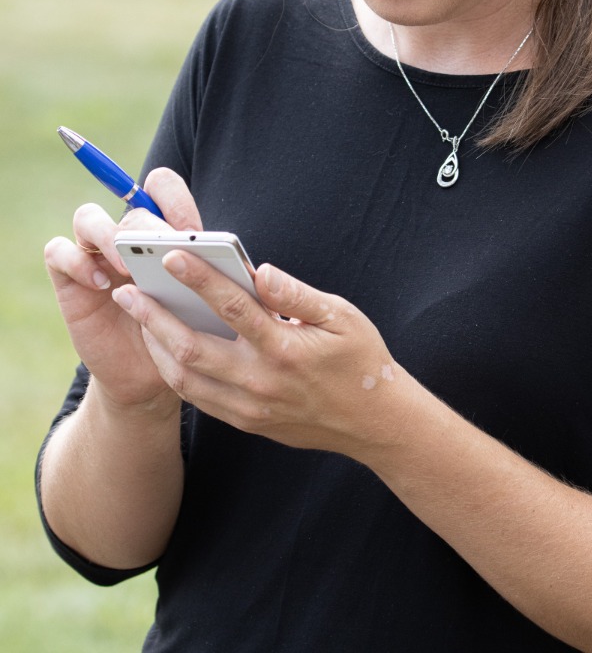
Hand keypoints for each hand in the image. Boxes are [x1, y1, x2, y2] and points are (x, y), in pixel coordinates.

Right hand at [44, 167, 202, 411]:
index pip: (160, 186)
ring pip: (87, 217)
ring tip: (128, 266)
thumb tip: (248, 267)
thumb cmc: (182, 330)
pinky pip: (58, 252)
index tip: (191, 231)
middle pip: (131, 208)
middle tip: (164, 253)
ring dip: (109, 236)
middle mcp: (126, 235)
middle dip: (150, 228)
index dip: (174, 199)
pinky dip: (77, 262)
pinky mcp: (69, 278)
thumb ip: (215, 275)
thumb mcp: (204, 301)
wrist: (149, 373)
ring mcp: (94, 253)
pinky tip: (102, 286)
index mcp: (162, 230)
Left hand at [112, 253, 411, 459]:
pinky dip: (175, 373)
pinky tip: (164, 350)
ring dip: (156, 347)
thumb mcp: (341, 317)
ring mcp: (250, 407)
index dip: (199, 279)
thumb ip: (297, 294)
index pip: (232, 307)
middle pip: (193, 348)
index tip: (170, 257)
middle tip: (127, 292)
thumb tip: (261, 269)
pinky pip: (199, 399)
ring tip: (138, 319)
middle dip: (154, 317)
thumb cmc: (360, 360)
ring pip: (186, 379)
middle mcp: (261, 381)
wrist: (375, 423)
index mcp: (285, 349)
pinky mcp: (247, 423)